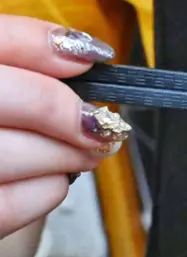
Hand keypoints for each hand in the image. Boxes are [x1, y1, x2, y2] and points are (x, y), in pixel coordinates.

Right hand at [0, 15, 130, 238]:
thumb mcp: (1, 94)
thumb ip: (22, 72)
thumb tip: (78, 57)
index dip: (38, 44)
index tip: (88, 56)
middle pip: (3, 97)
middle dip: (62, 110)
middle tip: (99, 124)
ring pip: (13, 152)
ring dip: (66, 155)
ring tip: (83, 154)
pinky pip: (12, 204)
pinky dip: (48, 190)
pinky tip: (53, 180)